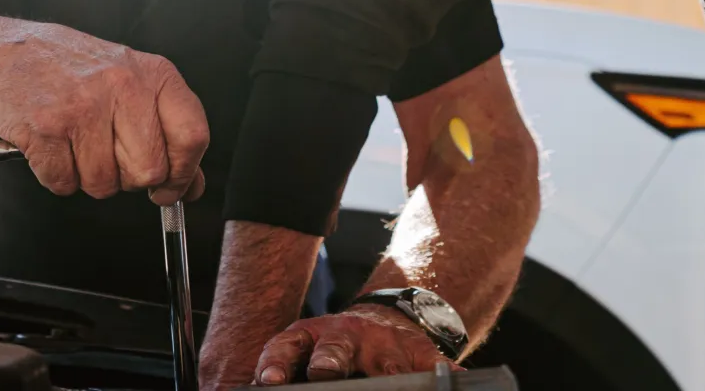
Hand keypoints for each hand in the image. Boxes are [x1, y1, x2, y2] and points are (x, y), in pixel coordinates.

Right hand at [0, 21, 207, 204]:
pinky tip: (52, 145)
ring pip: (104, 184)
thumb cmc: (72, 71)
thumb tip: (192, 185)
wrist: (6, 52)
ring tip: (75, 141)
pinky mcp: (45, 128)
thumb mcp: (132, 84)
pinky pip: (64, 184)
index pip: (192, 136)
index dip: (184, 173)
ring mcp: (83, 106)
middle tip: (109, 155)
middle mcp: (123, 86)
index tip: (171, 187)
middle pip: (148, 171)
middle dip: (128, 178)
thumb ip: (167, 132)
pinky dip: (56, 176)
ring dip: (87, 177)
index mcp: (153, 74)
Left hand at [251, 305, 449, 382]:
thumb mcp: (308, 348)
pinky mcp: (422, 354)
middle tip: (325, 371)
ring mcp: (386, 346)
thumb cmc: (337, 348)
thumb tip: (253, 387)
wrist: (386, 320)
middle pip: (335, 353)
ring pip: (389, 366)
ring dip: (389, 373)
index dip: (276, 365)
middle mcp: (347, 338)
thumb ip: (286, 368)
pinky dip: (442, 376)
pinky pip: (435, 368)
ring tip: (391, 375)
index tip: (268, 381)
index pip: (288, 349)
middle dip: (328, 364)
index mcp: (313, 338)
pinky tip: (451, 379)